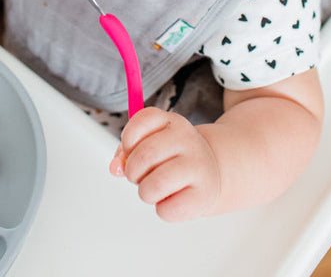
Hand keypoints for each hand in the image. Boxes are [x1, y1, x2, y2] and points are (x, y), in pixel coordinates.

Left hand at [110, 107, 219, 221]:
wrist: (214, 171)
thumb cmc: (173, 158)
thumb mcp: (151, 144)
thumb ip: (126, 152)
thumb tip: (115, 167)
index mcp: (172, 121)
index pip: (140, 121)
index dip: (128, 141)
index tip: (132, 150)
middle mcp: (187, 139)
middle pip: (144, 156)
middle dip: (132, 171)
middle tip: (140, 175)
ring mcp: (198, 166)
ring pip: (153, 186)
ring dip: (145, 192)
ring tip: (155, 189)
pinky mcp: (203, 195)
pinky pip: (166, 210)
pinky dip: (162, 209)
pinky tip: (173, 198)